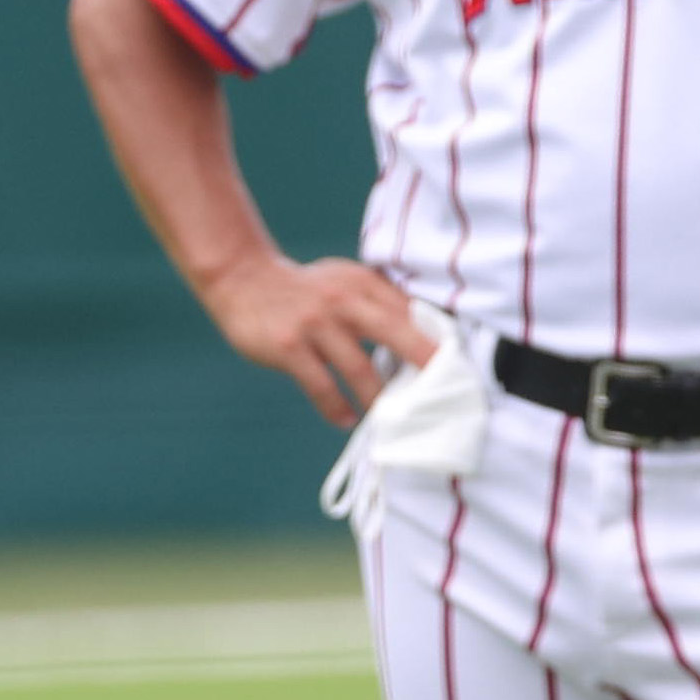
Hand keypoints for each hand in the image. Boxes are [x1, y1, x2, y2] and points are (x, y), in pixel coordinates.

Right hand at [203, 250, 431, 426]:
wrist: (242, 278)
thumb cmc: (303, 288)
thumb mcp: (343, 280)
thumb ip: (379, 300)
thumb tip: (422, 333)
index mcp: (361, 283)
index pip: (409, 312)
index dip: (435, 339)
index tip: (457, 366)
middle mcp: (342, 301)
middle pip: (395, 333)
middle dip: (425, 363)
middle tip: (447, 392)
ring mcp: (314, 325)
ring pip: (359, 369)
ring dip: (380, 399)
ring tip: (393, 420)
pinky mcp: (288, 347)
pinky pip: (321, 386)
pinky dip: (336, 408)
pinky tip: (347, 421)